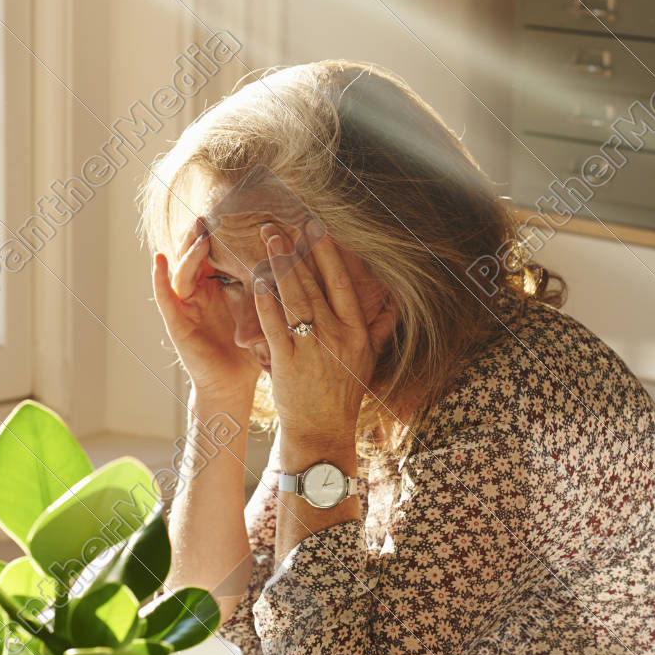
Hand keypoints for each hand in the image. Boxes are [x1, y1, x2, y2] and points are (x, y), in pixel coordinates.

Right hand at [153, 218, 261, 402]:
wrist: (234, 384)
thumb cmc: (249, 347)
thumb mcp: (259, 308)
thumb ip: (266, 283)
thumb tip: (295, 252)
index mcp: (218, 284)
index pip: (217, 249)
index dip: (222, 230)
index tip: (234, 207)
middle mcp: (199, 291)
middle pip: (196, 253)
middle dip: (202, 233)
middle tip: (212, 212)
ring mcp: (185, 305)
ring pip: (182, 269)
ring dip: (188, 250)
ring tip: (198, 233)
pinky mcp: (176, 322)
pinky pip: (164, 296)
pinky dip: (159, 277)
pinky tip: (159, 260)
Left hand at [253, 220, 398, 447]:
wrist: (322, 430)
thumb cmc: (343, 392)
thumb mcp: (368, 359)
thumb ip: (379, 328)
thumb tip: (396, 302)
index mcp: (355, 332)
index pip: (341, 284)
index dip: (328, 254)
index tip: (317, 228)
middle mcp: (336, 336)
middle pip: (314, 285)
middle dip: (297, 252)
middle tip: (282, 225)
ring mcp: (311, 348)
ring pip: (294, 299)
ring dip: (280, 266)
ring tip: (269, 239)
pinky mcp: (287, 361)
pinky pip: (274, 325)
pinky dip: (266, 301)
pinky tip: (258, 280)